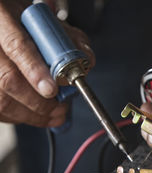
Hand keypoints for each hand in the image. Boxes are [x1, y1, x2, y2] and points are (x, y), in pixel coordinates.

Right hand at [0, 0, 94, 126]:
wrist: (8, 24)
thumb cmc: (28, 24)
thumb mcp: (50, 22)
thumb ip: (70, 39)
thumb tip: (87, 59)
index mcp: (5, 19)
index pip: (17, 46)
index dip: (35, 71)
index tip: (52, 90)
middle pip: (7, 79)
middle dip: (39, 102)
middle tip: (61, 109)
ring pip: (2, 99)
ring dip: (32, 115)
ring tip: (55, 116)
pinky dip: (20, 117)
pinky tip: (37, 115)